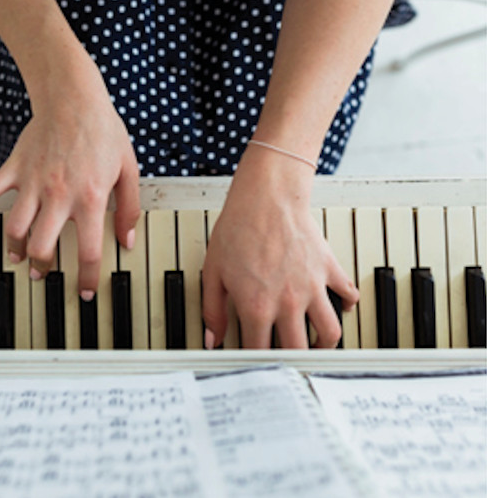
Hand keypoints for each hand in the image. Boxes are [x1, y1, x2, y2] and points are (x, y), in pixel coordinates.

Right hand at [0, 55, 140, 297]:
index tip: (83, 292)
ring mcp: (33, 182)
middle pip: (43, 248)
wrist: (74, 96)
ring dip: (15, 249)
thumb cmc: (103, 131)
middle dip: (43, 269)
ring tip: (20, 257)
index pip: (87, 252)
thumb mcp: (129, 169)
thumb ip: (129, 208)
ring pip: (15, 228)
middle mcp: (59, 195)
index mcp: (91, 198)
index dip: (86, 278)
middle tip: (45, 274)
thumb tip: (126, 239)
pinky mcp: (14, 168)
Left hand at [202, 149, 358, 348]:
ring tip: (316, 345)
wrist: (265, 198)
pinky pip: (348, 295)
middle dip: (292, 361)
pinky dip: (346, 305)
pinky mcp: (329, 270)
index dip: (255, 362)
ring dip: (324, 344)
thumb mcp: (213, 273)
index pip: (259, 352)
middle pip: (298, 350)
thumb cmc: (238, 230)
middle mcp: (288, 303)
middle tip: (287, 360)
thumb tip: (213, 338)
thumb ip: (213, 310)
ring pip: (330, 332)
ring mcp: (312, 288)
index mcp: (257, 307)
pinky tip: (338, 308)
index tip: (254, 364)